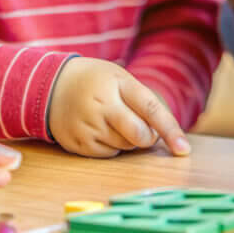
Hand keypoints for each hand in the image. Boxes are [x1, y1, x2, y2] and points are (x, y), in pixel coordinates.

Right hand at [47, 57, 188, 157]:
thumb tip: (166, 137)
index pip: (150, 109)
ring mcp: (88, 127)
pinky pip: (109, 154)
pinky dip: (111, 146)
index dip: (170, 130)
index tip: (183, 149)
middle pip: (139, 135)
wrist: (50, 85)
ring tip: (110, 120)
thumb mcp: (118, 78)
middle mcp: (101, 106)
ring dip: (127, 139)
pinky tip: (99, 129)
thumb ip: (143, 102)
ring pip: (125, 147)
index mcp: (115, 84)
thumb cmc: (94, 81)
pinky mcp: (78, 144)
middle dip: (147, 136)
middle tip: (139, 126)